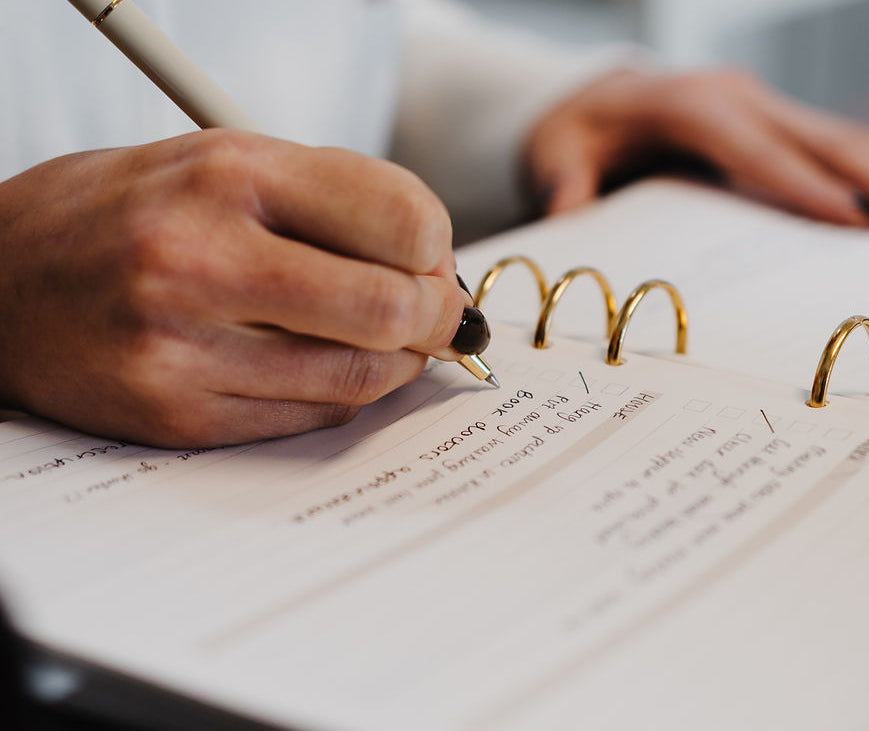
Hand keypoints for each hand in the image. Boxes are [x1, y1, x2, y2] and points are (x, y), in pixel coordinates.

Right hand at [0, 130, 470, 446]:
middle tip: (436, 316)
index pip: (398, 216)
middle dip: (436, 317)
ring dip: (399, 362)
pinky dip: (343, 393)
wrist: (0, 281)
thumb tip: (435, 263)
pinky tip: (324, 365)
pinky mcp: (177, 416)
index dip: (437, 247)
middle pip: (389, 308)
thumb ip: (334, 201)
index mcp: (227, 174)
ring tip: (387, 339)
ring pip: (359, 377)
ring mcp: (183, 348)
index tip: (433, 260)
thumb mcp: (224, 164)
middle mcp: (200, 259)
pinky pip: (312, 417)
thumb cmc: (130, 214)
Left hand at [526, 68, 868, 225]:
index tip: (859, 221)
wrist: (593, 96)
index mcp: (689, 105)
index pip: (753, 149)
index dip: (806, 186)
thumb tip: (569, 218)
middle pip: (820, 138)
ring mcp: (764, 105)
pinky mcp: (778, 120)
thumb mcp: (557, 156)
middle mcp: (738, 97)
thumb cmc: (577, 131)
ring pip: (847, 136)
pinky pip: (842, 143)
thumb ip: (565, 188)